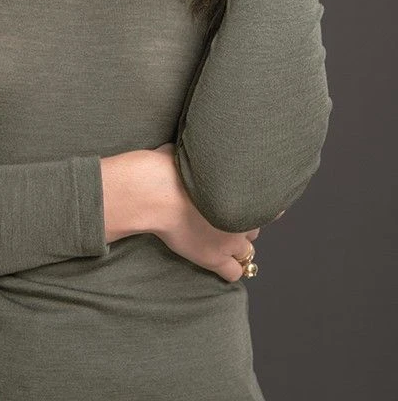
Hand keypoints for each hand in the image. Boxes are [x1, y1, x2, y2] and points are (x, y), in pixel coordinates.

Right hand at [143, 142, 266, 282]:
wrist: (156, 192)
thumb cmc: (169, 166)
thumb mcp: (191, 150)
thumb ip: (206, 157)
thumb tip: (203, 149)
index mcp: (242, 189)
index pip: (266, 203)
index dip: (252, 202)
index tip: (241, 200)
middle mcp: (242, 215)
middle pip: (254, 225)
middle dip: (243, 223)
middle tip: (223, 217)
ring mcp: (230, 239)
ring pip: (247, 249)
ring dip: (237, 244)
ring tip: (221, 239)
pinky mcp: (214, 258)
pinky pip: (234, 272)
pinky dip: (230, 268)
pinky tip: (220, 261)